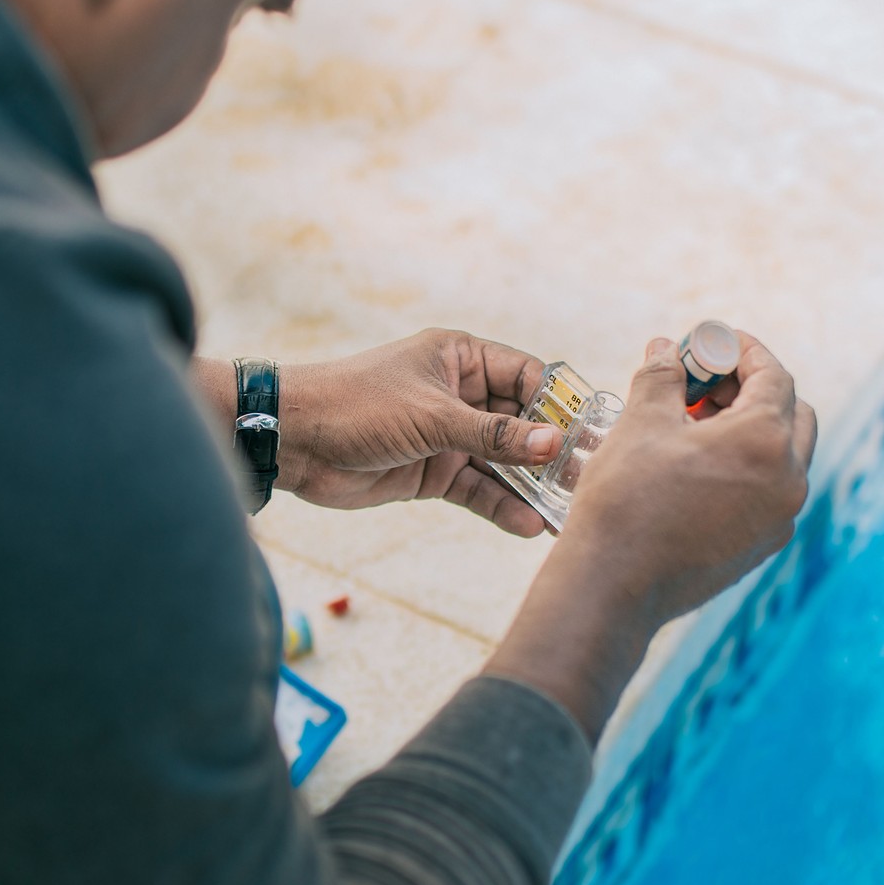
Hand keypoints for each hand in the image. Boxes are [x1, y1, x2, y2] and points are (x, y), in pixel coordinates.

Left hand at [232, 330, 562, 535]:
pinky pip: (478, 489)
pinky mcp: (433, 472)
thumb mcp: (432, 416)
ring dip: (530, 485)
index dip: (559, 404)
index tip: (591, 434)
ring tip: (566, 510)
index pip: (528, 376)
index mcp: (461, 359)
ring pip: (503, 461)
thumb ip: (494, 434)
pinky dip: (501, 505)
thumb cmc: (357, 405)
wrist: (293, 441)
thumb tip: (552, 444)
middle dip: (551, 451)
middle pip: (522, 422)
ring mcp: (448, 435)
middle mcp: (460, 394)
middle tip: (586, 480)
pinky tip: (528, 525)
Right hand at [485, 332, 816, 738]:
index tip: (713, 342)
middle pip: (791, 415)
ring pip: (783, 457)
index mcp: (766, 440)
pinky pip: (769, 493)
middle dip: (752, 390)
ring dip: (748, 430)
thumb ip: (663, 376)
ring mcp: (779, 519)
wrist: (612, 586)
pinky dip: (746, 469)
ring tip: (692, 426)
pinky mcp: (762, 547)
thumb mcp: (641, 422)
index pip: (774, 376)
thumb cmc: (626, 499)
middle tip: (704, 385)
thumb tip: (666, 349)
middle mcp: (788, 481)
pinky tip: (697, 468)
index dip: (743, 351)